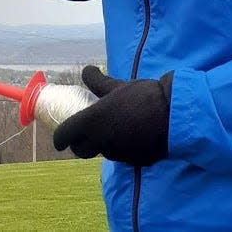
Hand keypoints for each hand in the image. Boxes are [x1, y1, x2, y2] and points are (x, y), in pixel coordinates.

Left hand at [52, 65, 171, 165]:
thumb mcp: (117, 85)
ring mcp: (118, 154)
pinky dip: (120, 147)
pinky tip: (130, 136)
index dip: (60, 138)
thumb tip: (86, 70)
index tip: (59, 139)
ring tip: (111, 128)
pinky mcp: (134, 161)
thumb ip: (98, 81)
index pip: (66, 135)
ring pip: (102, 152)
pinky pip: (121, 155)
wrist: (172, 114)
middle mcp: (101, 141)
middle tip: (82, 135)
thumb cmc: (142, 95)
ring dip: (101, 144)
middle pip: (81, 150)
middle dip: (78, 144)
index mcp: (92, 122)